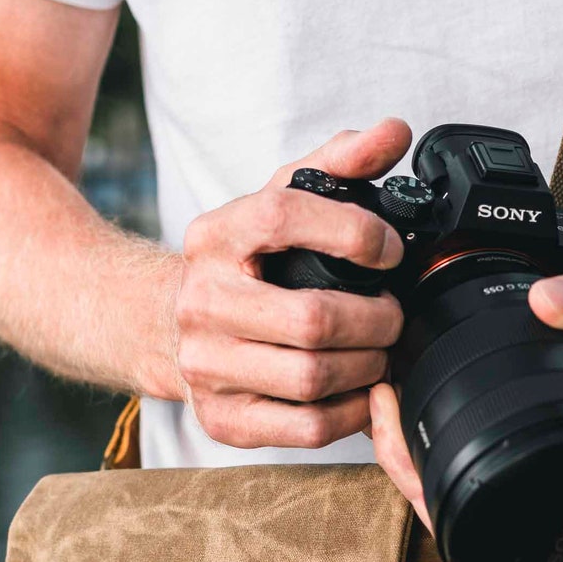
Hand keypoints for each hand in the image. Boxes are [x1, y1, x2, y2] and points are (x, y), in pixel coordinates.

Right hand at [174, 119, 410, 447]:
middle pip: (311, 319)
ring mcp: (206, 368)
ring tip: (378, 352)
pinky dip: (351, 412)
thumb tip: (393, 133)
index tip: (388, 250)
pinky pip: (307, 428)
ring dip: (367, 366)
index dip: (352, 232)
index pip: (282, 218)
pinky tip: (359, 391)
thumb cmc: (239, 266)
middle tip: (393, 316)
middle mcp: (201, 304)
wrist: (169, 329)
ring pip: (312, 378)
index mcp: (213, 238)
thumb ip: (336, 164)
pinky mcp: (223, 420)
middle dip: (375, 320)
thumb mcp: (276, 203)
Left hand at [370, 268, 562, 532]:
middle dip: (394, 453)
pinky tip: (412, 396)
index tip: (385, 406)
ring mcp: (522, 464)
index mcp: (556, 469)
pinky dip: (428, 433)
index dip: (410, 467)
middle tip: (375, 398)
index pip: (463, 504)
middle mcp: (534, 480)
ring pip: (440, 482)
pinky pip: (457, 455)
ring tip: (383, 395)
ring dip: (405, 445)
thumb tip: (549, 301)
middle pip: (436, 499)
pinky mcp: (514, 441)